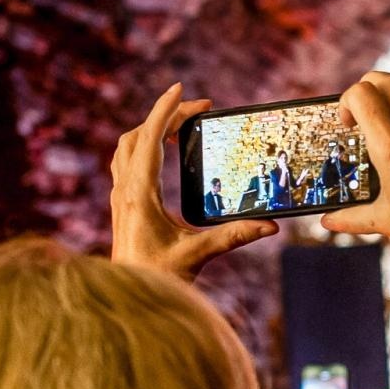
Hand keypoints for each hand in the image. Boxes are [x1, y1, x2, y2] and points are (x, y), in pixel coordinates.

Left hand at [111, 84, 278, 279]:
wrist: (125, 300)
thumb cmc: (157, 277)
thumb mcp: (198, 255)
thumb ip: (233, 236)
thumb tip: (270, 226)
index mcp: (139, 194)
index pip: (149, 139)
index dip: (165, 110)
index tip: (180, 88)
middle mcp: (124, 190)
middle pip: (137, 136)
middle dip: (165, 116)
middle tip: (198, 111)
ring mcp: (119, 197)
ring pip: (127, 147)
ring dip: (150, 129)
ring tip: (179, 126)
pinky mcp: (121, 206)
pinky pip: (126, 162)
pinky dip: (143, 147)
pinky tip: (161, 154)